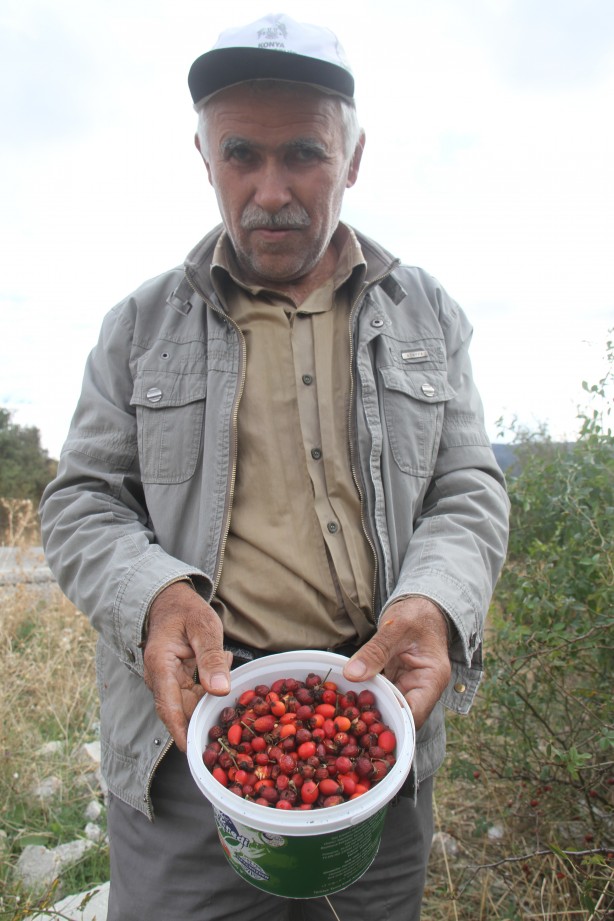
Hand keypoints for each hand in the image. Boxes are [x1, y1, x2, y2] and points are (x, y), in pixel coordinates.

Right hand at [142, 581, 231, 750]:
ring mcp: (167, 681)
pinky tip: (225, 665)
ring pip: (190, 704)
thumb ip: (211, 658)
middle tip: (233, 729)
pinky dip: (212, 688)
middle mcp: (160, 678)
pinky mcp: (177, 680)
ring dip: (212, 702)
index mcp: (160, 665)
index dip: (181, 731)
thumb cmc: (186, 610)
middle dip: (205, 720)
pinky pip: (195, 694)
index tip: (193, 752)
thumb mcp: (204, 628)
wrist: (169, 601)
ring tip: (237, 693)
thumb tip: (220, 692)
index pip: (169, 707)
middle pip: (182, 710)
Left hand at [342, 597, 450, 729]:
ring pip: (389, 707)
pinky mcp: (397, 681)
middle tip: (347, 722)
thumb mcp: (395, 627)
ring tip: (343, 715)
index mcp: (432, 679)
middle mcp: (423, 689)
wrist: (423, 606)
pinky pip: (381, 694)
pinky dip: (367, 695)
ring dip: (369, 709)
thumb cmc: (416, 614)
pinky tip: (347, 699)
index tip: (365, 724)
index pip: (414, 713)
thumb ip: (375, 651)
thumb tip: (351, 675)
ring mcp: (409, 686)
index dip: (392, 722)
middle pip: (400, 716)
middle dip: (376, 720)